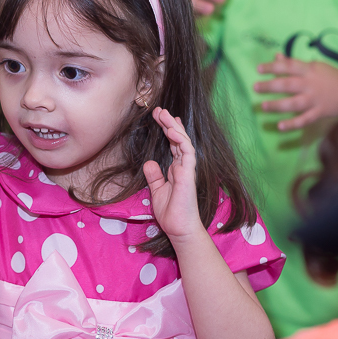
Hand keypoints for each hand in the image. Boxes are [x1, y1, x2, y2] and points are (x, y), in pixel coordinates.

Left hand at [143, 108, 204, 241]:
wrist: (179, 228)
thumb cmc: (170, 213)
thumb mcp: (156, 191)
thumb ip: (154, 176)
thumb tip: (149, 162)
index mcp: (176, 169)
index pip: (173, 145)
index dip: (167, 130)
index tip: (159, 117)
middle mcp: (183, 166)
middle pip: (177, 139)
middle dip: (168, 123)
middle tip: (158, 110)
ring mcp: (187, 169)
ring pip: (183, 141)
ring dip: (173, 126)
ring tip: (163, 113)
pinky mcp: (189, 173)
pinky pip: (187, 151)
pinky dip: (180, 139)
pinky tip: (172, 129)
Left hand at [254, 54, 337, 130]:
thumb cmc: (331, 77)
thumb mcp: (314, 66)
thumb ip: (294, 63)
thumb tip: (277, 57)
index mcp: (310, 70)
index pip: (288, 66)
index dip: (272, 67)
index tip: (258, 69)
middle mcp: (311, 84)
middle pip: (288, 84)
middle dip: (270, 86)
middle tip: (255, 87)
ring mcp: (315, 99)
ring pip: (294, 103)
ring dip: (277, 105)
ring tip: (263, 106)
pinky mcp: (320, 112)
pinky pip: (304, 120)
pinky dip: (292, 124)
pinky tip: (280, 126)